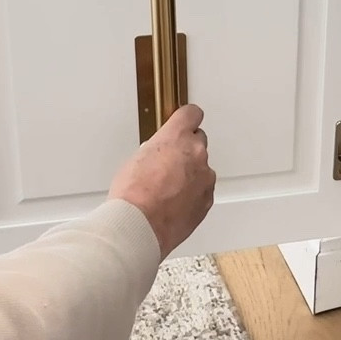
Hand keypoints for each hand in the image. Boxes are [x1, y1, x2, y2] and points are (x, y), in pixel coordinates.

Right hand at [109, 104, 215, 257]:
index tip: (186, 121)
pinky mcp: (207, 199)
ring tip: (168, 190)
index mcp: (176, 137)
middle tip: (169, 164)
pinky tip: (175, 203)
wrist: (140, 226)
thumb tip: (160, 155)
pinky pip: (203, 190)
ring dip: (190, 174)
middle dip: (187, 149)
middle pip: (198, 141)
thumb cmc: (133, 195)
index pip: (192, 113)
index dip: (187, 119)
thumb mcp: (136, 159)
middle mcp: (196, 153)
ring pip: (202, 168)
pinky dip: (193, 194)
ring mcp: (205, 177)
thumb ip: (156, 150)